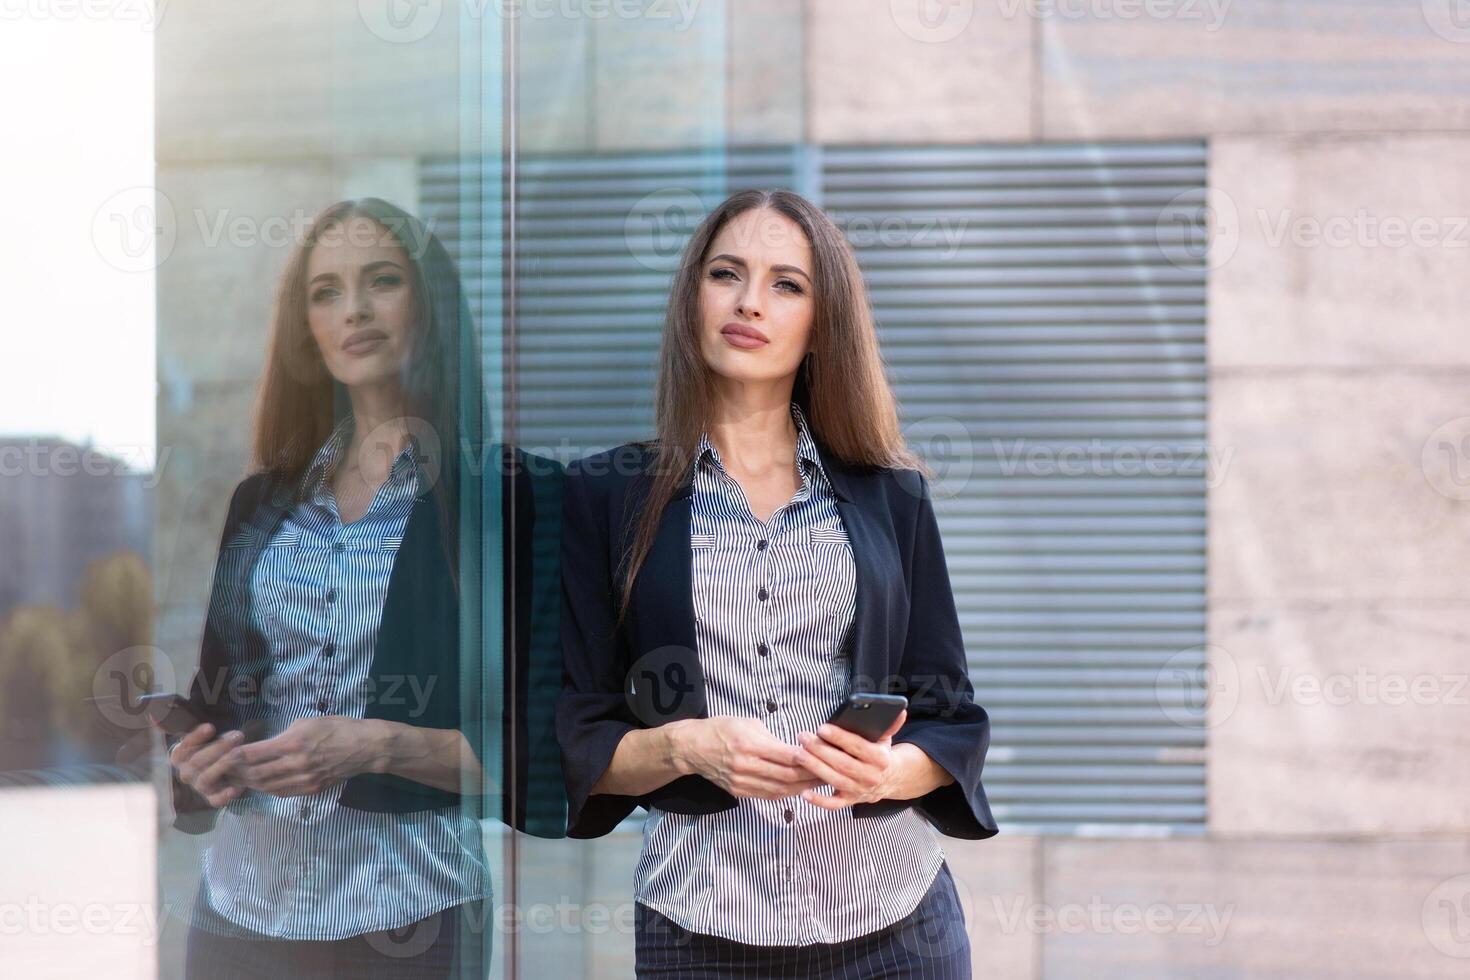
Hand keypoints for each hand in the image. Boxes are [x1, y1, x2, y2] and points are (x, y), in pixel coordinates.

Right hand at [159, 722, 246, 807]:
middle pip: (197, 761)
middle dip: (218, 747)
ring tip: (240, 753)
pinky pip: (214, 800)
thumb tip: (152, 714)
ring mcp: (198, 786)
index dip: (196, 737)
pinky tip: (235, 788)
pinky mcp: (212, 798)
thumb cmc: (214, 745)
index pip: (182, 747)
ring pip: (205, 778)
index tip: (211, 727)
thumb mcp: (202, 732)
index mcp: (180, 756)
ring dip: (223, 765)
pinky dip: (223, 796)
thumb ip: (180, 721)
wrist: (232, 765)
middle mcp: (186, 773)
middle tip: (237, 736)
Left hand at [230, 716, 383, 797]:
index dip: (235, 756)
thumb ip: (285, 734)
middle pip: (256, 773)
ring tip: (239, 778)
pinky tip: (260, 784)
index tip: (223, 754)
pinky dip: (267, 788)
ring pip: (266, 786)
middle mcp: (295, 764)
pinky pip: (281, 792)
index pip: (254, 754)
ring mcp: (303, 780)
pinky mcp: (311, 790)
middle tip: (225, 770)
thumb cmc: (338, 728)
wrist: (365, 748)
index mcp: (293, 743)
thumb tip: (267, 744)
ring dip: (250, 783)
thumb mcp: (308, 722)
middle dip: (237, 772)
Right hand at [674, 716, 824, 799]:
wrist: (693, 748)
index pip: (786, 756)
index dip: (809, 758)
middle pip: (787, 775)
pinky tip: (800, 789)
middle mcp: (746, 766)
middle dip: (811, 775)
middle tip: (830, 772)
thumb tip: (797, 747)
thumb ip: (773, 738)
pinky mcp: (739, 792)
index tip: (826, 757)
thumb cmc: (723, 729)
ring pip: (780, 789)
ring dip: (803, 787)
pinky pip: (768, 795)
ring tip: (820, 783)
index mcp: (750, 745)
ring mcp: (742, 782)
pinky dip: (787, 793)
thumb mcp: (749, 723)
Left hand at [793, 709, 906, 809]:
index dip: (840, 737)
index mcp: (880, 758)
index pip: (858, 746)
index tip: (822, 728)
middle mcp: (870, 776)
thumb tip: (899, 709)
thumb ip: (890, 725)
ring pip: (835, 780)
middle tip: (803, 738)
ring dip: (815, 768)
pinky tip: (804, 793)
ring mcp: (859, 790)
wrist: (890, 781)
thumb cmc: (881, 755)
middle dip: (820, 750)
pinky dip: (819, 801)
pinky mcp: (849, 800)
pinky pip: (833, 804)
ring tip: (798, 754)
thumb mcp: (886, 739)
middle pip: (842, 764)